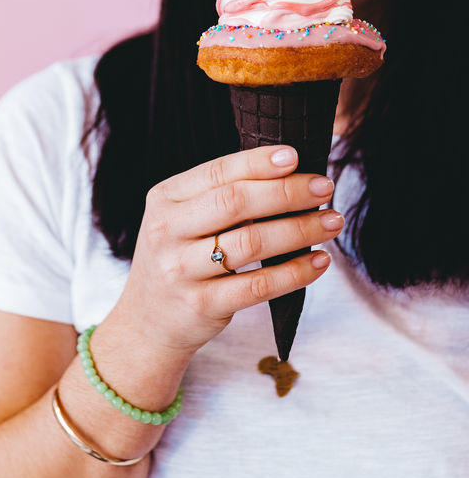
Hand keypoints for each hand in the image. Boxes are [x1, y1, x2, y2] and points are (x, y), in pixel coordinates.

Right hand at [120, 145, 340, 357]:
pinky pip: (258, 285)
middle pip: (235, 203)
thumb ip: (220, 197)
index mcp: (165, 199)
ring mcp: (181, 270)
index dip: (258, 163)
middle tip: (324, 188)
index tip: (296, 156)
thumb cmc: (179, 259)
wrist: (147, 321)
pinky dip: (294, 272)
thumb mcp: (182, 219)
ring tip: (331, 222)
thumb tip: (289, 173)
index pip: (217, 172)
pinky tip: (318, 261)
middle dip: (287, 192)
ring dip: (299, 229)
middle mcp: (167, 231)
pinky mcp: (202, 304)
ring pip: (251, 243)